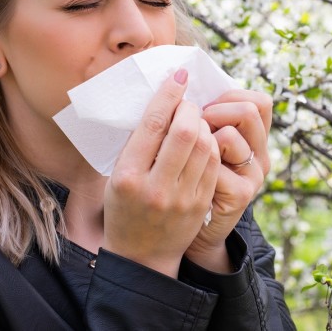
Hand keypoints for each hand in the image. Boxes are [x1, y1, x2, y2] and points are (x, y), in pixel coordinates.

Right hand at [102, 69, 219, 277]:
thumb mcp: (118, 175)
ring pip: (204, 145)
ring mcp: (181, 198)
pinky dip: (210, 144)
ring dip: (203, 125)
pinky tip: (204, 139)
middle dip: (190, 108)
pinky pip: (213, 163)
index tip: (178, 76)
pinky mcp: (200, 204)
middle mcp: (155, 187)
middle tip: (188, 102)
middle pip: (184, 132)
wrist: (141, 254)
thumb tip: (162, 101)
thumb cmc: (124, 206)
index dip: (169, 95)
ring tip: (195, 120)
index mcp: (128, 176)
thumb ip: (137, 143)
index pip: (153, 124)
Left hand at [185, 89, 272, 271]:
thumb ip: (205, 119)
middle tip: (195, 127)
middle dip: (216, 111)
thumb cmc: (190, 179)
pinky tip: (185, 175)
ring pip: (230, 134)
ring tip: (188, 152)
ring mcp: (254, 175)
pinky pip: (216, 164)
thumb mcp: (202, 144)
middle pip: (250, 110)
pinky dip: (195, 165)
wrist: (192, 232)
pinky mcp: (242, 194)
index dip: (230, 96)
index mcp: (254, 138)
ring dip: (202, 137)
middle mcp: (261, 155)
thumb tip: (181, 79)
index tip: (205, 107)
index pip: (260, 101)